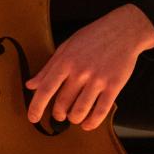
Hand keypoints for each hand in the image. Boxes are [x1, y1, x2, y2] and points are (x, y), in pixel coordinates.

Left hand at [25, 4, 153, 131]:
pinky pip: (100, 112)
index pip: (46, 89)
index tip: (33, 118)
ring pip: (79, 111)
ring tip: (74, 116)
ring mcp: (98, 79)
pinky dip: (91, 123)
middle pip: (62, 104)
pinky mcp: (113, 86)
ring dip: (74, 119)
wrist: (123, 30)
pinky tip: (88, 123)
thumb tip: (31, 85)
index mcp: (66, 60)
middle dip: (58, 114)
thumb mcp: (67, 46)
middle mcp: (80, 71)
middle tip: (60, 114)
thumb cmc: (94, 36)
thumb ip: (49, 67)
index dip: (36, 107)